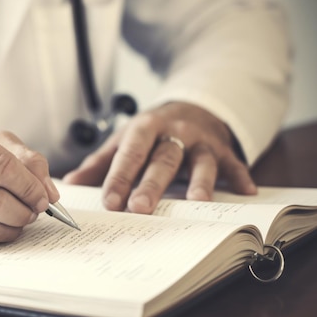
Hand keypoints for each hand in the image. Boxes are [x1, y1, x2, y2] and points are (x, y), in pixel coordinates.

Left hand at [63, 102, 256, 212]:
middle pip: (162, 160)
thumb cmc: (151, 132)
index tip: (109, 202)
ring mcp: (201, 141)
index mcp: (144, 130)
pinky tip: (246, 191)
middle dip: (151, 184)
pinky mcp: (223, 150)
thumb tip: (70, 183)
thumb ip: (100, 163)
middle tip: (139, 208)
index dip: (118, 178)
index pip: (129, 156)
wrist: (191, 107)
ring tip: (196, 202)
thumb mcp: (124, 140)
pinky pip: (234, 163)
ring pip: (199, 162)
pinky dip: (241, 176)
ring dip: (198, 181)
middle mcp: (173, 133)